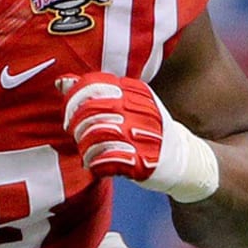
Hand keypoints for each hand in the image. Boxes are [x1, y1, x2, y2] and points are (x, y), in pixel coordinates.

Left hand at [56, 71, 219, 202]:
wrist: (185, 160)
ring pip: (94, 135)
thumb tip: (61, 82)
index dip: (73, 99)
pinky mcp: (143, 162)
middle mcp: (141, 110)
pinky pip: (105, 160)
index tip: (70, 112)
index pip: (93, 85)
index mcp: (136, 92)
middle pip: (90, 110)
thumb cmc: (146, 130)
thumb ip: (95, 93)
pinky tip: (95, 165)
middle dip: (75, 124)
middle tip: (75, 133)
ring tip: (86, 151)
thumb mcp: (127, 105)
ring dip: (84, 146)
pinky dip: (94, 164)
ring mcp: (143, 136)